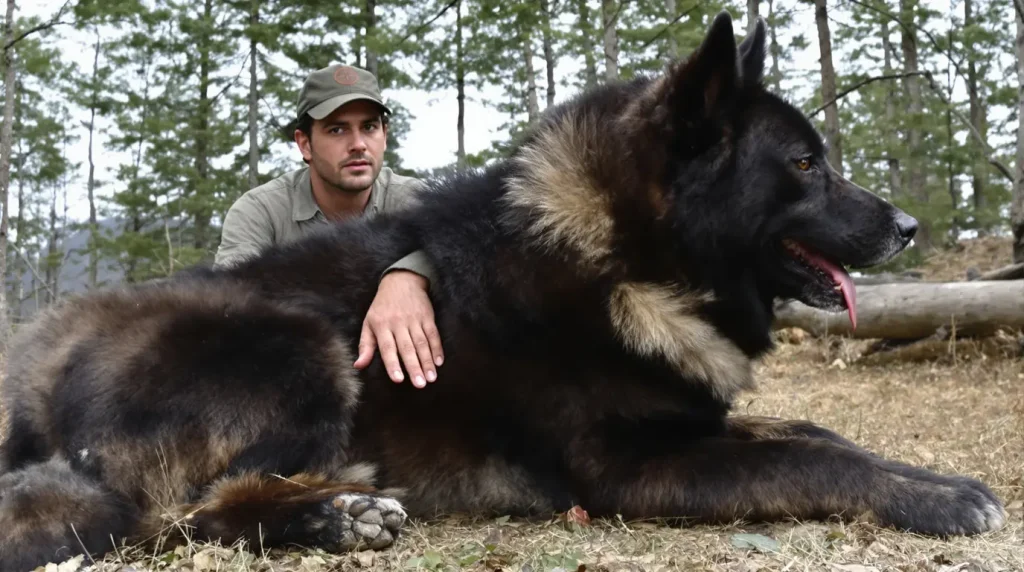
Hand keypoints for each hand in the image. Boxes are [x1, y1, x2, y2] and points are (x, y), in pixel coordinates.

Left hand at [354, 270, 443, 387]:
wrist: (401, 281)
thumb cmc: (382, 307)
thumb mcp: (369, 323)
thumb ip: (365, 346)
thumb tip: (358, 366)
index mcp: (382, 326)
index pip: (387, 348)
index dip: (393, 364)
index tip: (398, 379)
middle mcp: (398, 323)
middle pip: (407, 348)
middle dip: (414, 367)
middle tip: (420, 384)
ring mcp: (414, 319)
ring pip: (422, 343)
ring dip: (427, 361)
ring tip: (431, 378)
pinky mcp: (427, 316)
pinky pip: (433, 334)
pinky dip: (437, 348)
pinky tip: (439, 362)